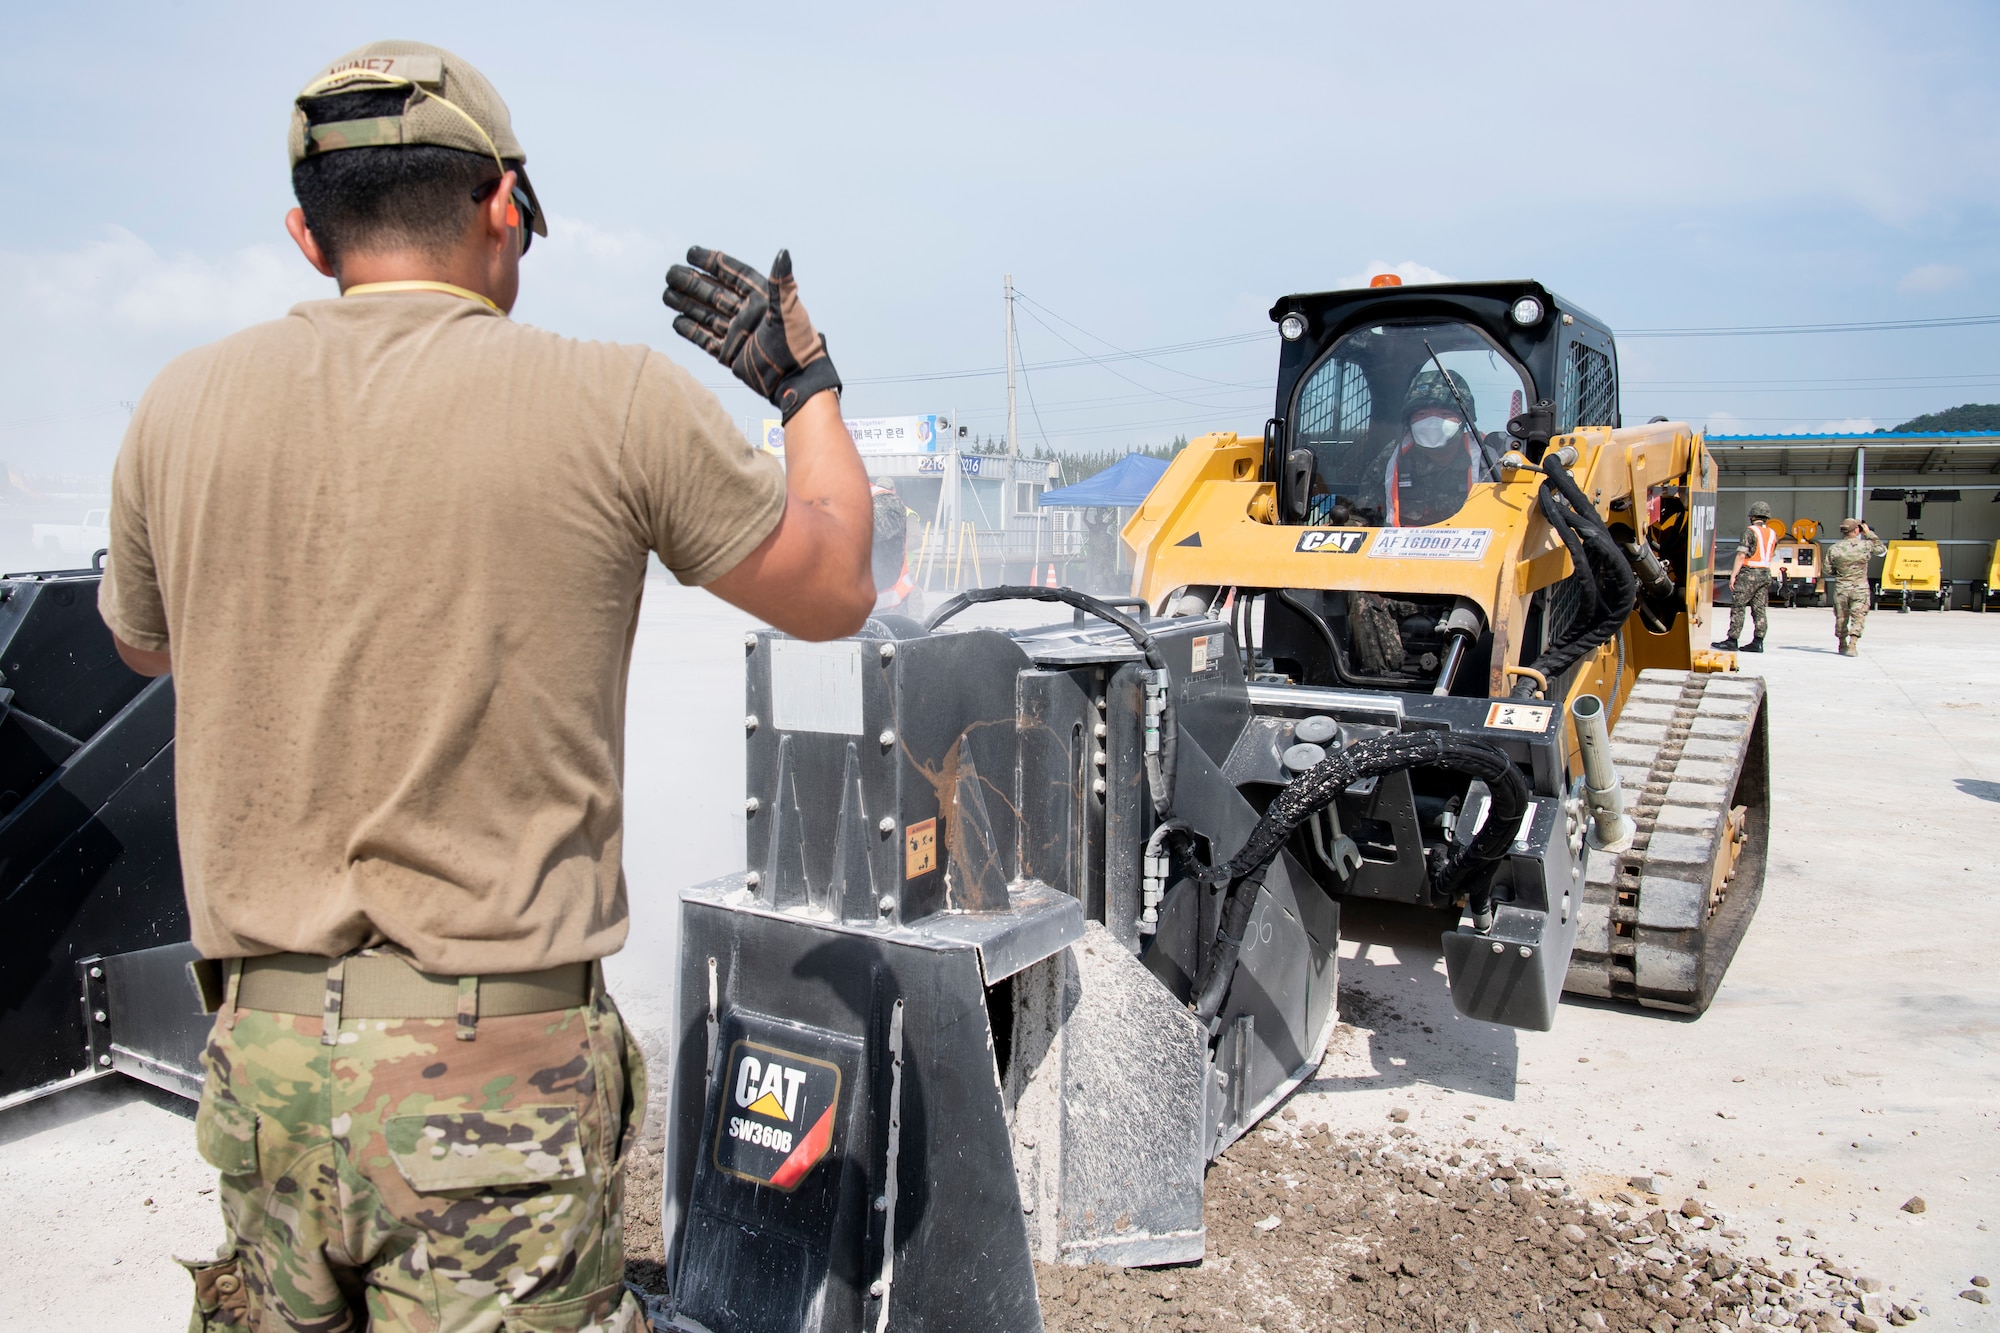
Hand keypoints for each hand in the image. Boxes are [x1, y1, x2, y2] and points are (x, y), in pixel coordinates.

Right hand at [663, 247, 841, 420]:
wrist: (796, 381)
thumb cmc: (798, 345)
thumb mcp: (789, 311)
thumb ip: (781, 283)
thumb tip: (783, 253)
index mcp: (761, 299)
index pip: (733, 275)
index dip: (713, 263)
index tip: (691, 253)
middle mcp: (747, 314)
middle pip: (714, 293)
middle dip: (691, 283)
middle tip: (670, 273)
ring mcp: (738, 334)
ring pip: (706, 314)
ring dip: (687, 304)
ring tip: (666, 294)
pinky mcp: (731, 354)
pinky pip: (706, 339)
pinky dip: (692, 330)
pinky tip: (676, 321)